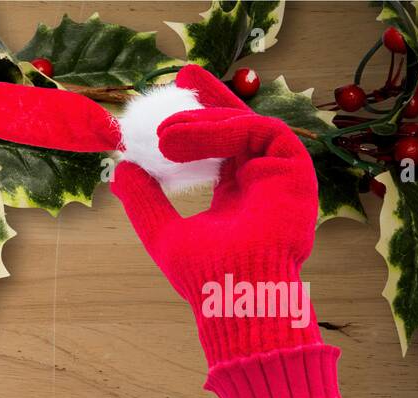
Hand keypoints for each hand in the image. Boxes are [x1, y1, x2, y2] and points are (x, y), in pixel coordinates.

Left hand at [111, 65, 321, 366]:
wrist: (233, 299)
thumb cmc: (203, 279)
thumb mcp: (163, 232)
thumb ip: (145, 202)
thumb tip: (120, 170)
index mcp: (235, 192)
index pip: (218, 143)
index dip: (200, 114)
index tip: (176, 91)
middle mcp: (260, 179)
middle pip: (239, 123)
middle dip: (211, 96)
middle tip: (181, 77)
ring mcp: (280, 175)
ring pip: (247, 126)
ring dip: (205, 121)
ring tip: (164, 134)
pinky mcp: (297, 170)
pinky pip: (263, 132)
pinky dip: (225, 129)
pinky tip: (188, 138)